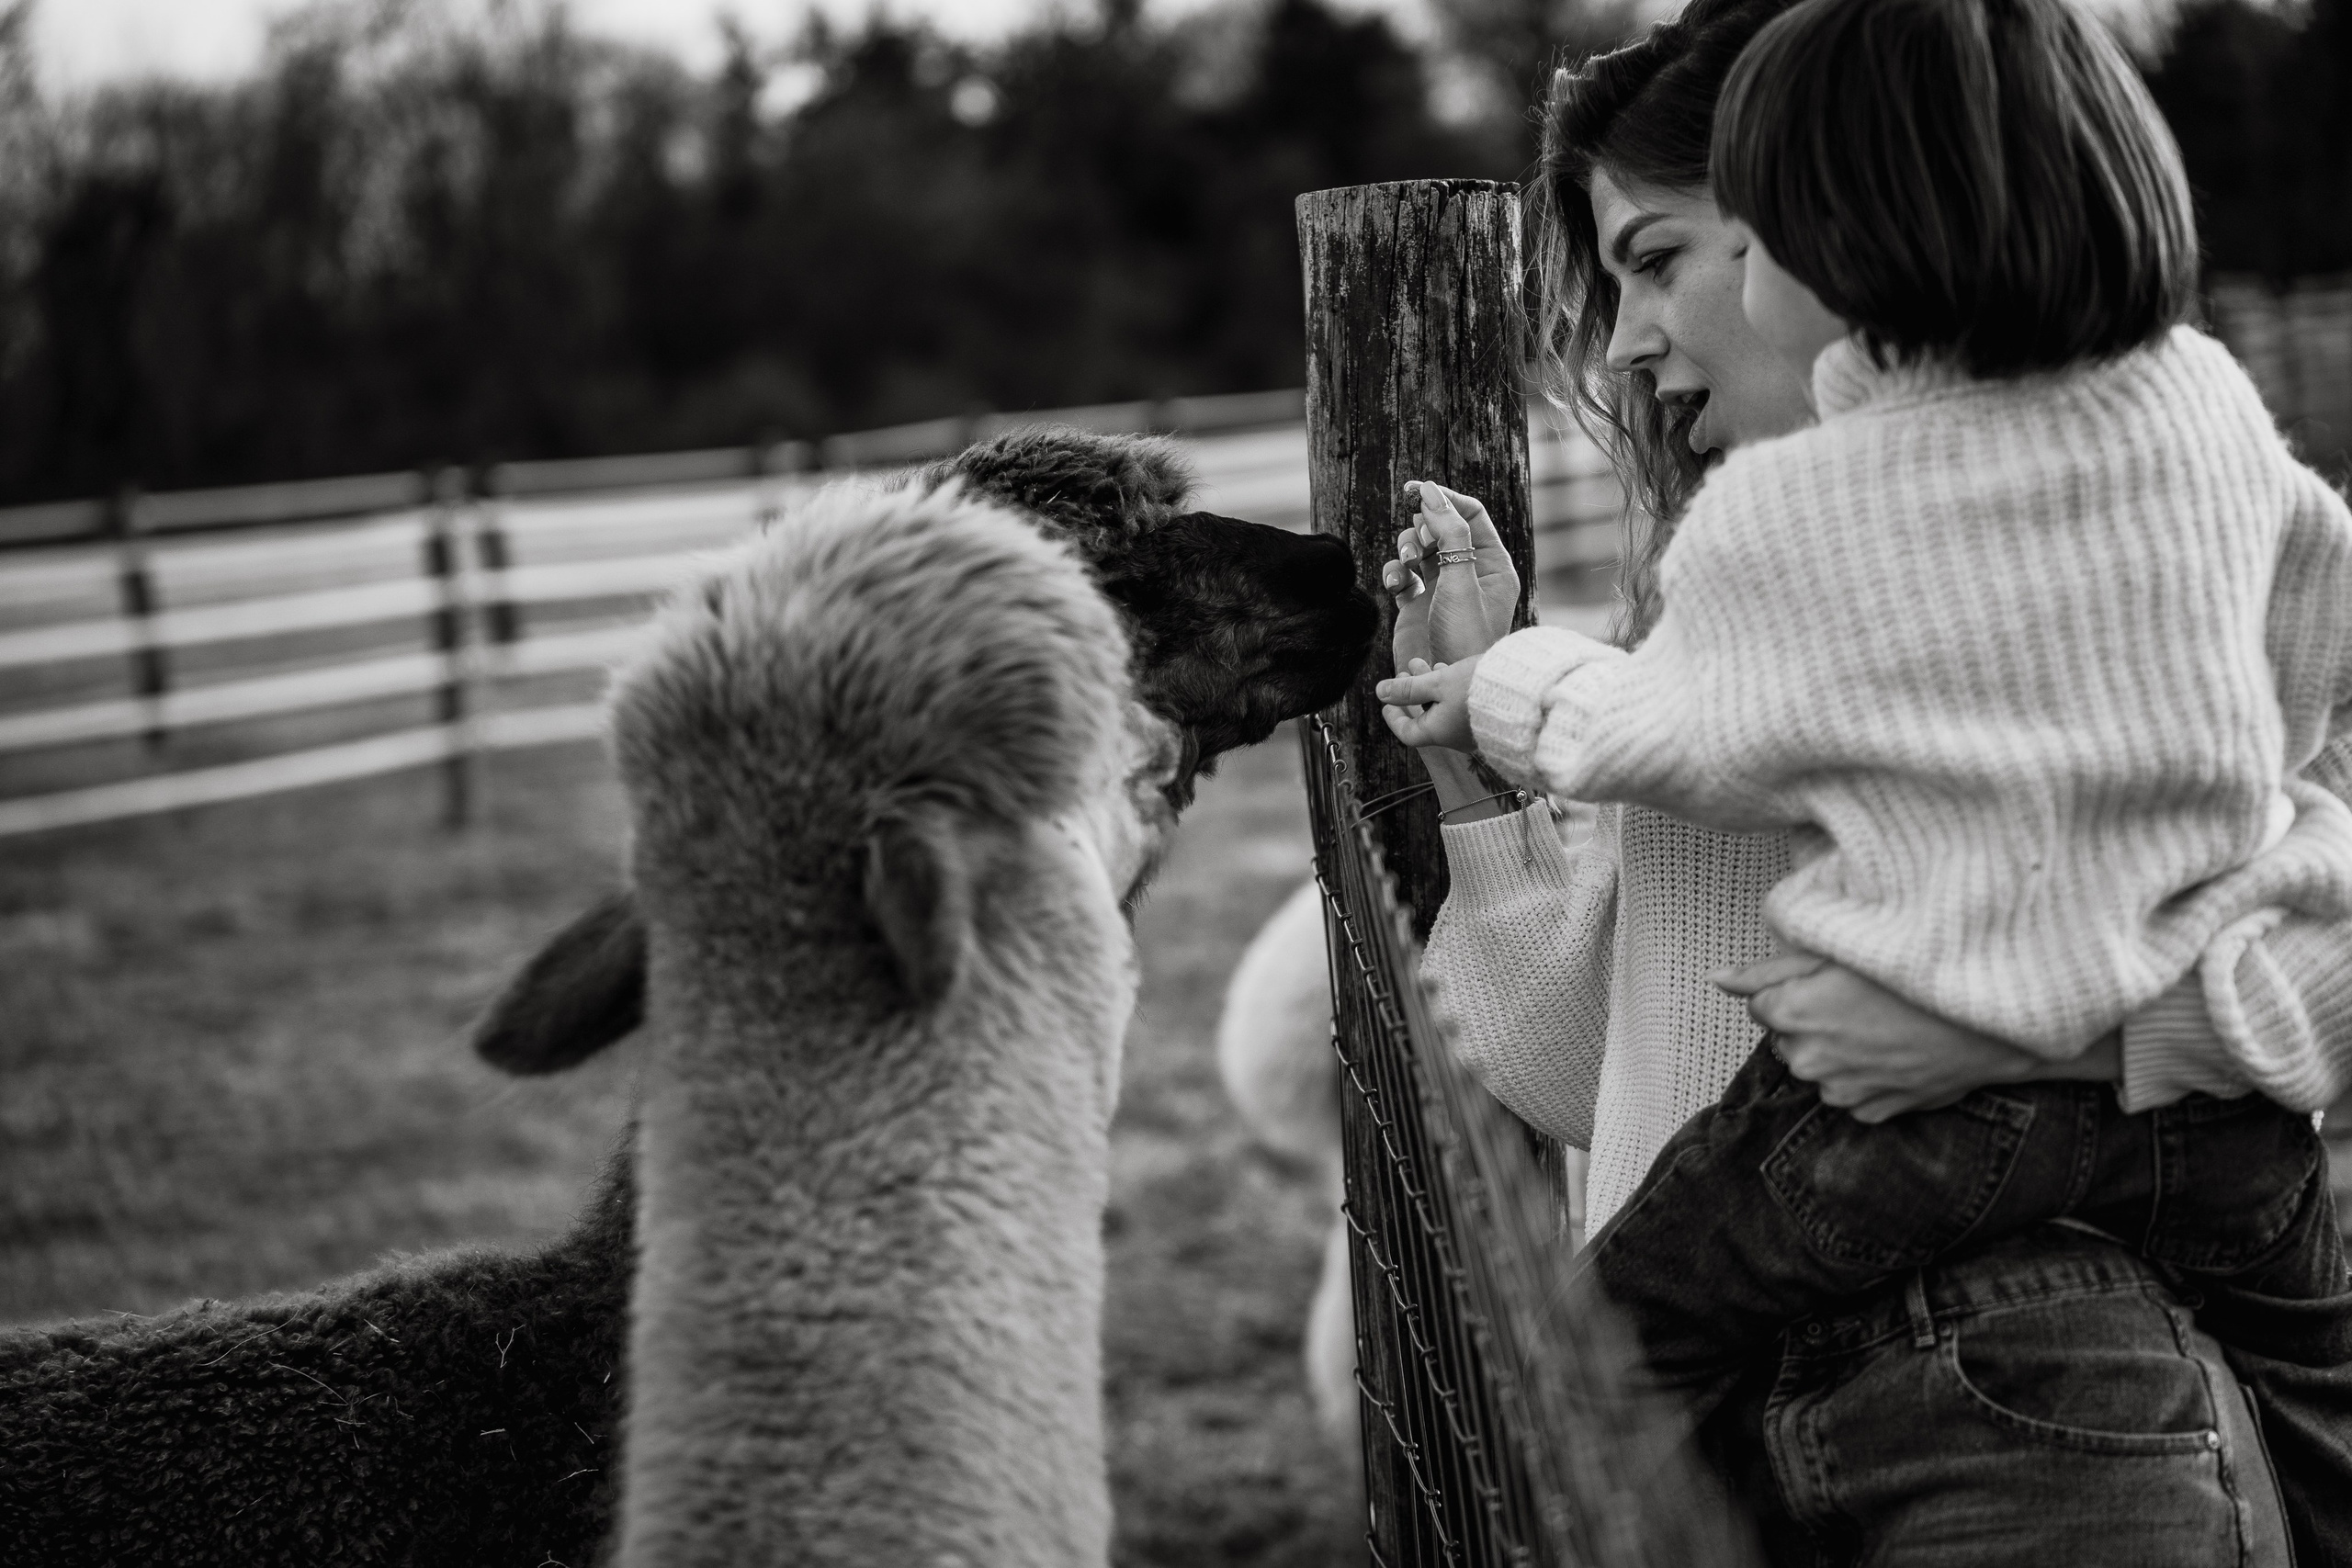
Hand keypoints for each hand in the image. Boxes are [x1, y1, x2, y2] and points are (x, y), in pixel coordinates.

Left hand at [1377, 655, 1477, 751]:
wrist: (1523, 693)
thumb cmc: (1478, 689)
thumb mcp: (1437, 684)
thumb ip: (1408, 689)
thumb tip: (1380, 692)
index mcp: (1438, 733)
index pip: (1407, 733)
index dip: (1394, 717)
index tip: (1387, 702)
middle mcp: (1454, 737)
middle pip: (1425, 716)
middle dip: (1413, 692)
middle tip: (1405, 670)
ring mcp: (1472, 730)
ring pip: (1443, 708)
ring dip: (1431, 686)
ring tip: (1424, 663)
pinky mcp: (1487, 719)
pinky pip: (1461, 707)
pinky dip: (1450, 691)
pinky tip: (1449, 671)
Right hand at [1381, 482, 1518, 675]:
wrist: (1446, 688)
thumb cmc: (1465, 637)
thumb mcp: (1461, 580)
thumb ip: (1449, 533)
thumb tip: (1431, 492)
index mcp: (1492, 564)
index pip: (1470, 515)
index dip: (1443, 499)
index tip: (1415, 489)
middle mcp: (1467, 573)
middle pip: (1441, 528)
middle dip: (1422, 527)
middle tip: (1416, 541)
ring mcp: (1441, 589)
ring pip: (1418, 549)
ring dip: (1406, 548)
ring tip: (1406, 562)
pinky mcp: (1416, 606)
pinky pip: (1402, 575)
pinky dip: (1394, 573)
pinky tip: (1395, 583)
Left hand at [1713, 952, 2075, 1122]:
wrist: (1986, 1017)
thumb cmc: (1911, 973)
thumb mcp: (1834, 953)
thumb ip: (1767, 970)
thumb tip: (1717, 978)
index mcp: (1790, 1015)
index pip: (1760, 1004)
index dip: (1793, 989)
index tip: (1828, 982)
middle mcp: (1806, 1059)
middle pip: (1787, 1038)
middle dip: (1810, 1021)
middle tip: (1859, 1002)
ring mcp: (1840, 1091)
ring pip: (1819, 1067)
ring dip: (1837, 1050)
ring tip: (1882, 1026)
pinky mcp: (1871, 1113)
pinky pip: (1852, 1094)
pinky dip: (1866, 1077)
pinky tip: (1895, 1053)